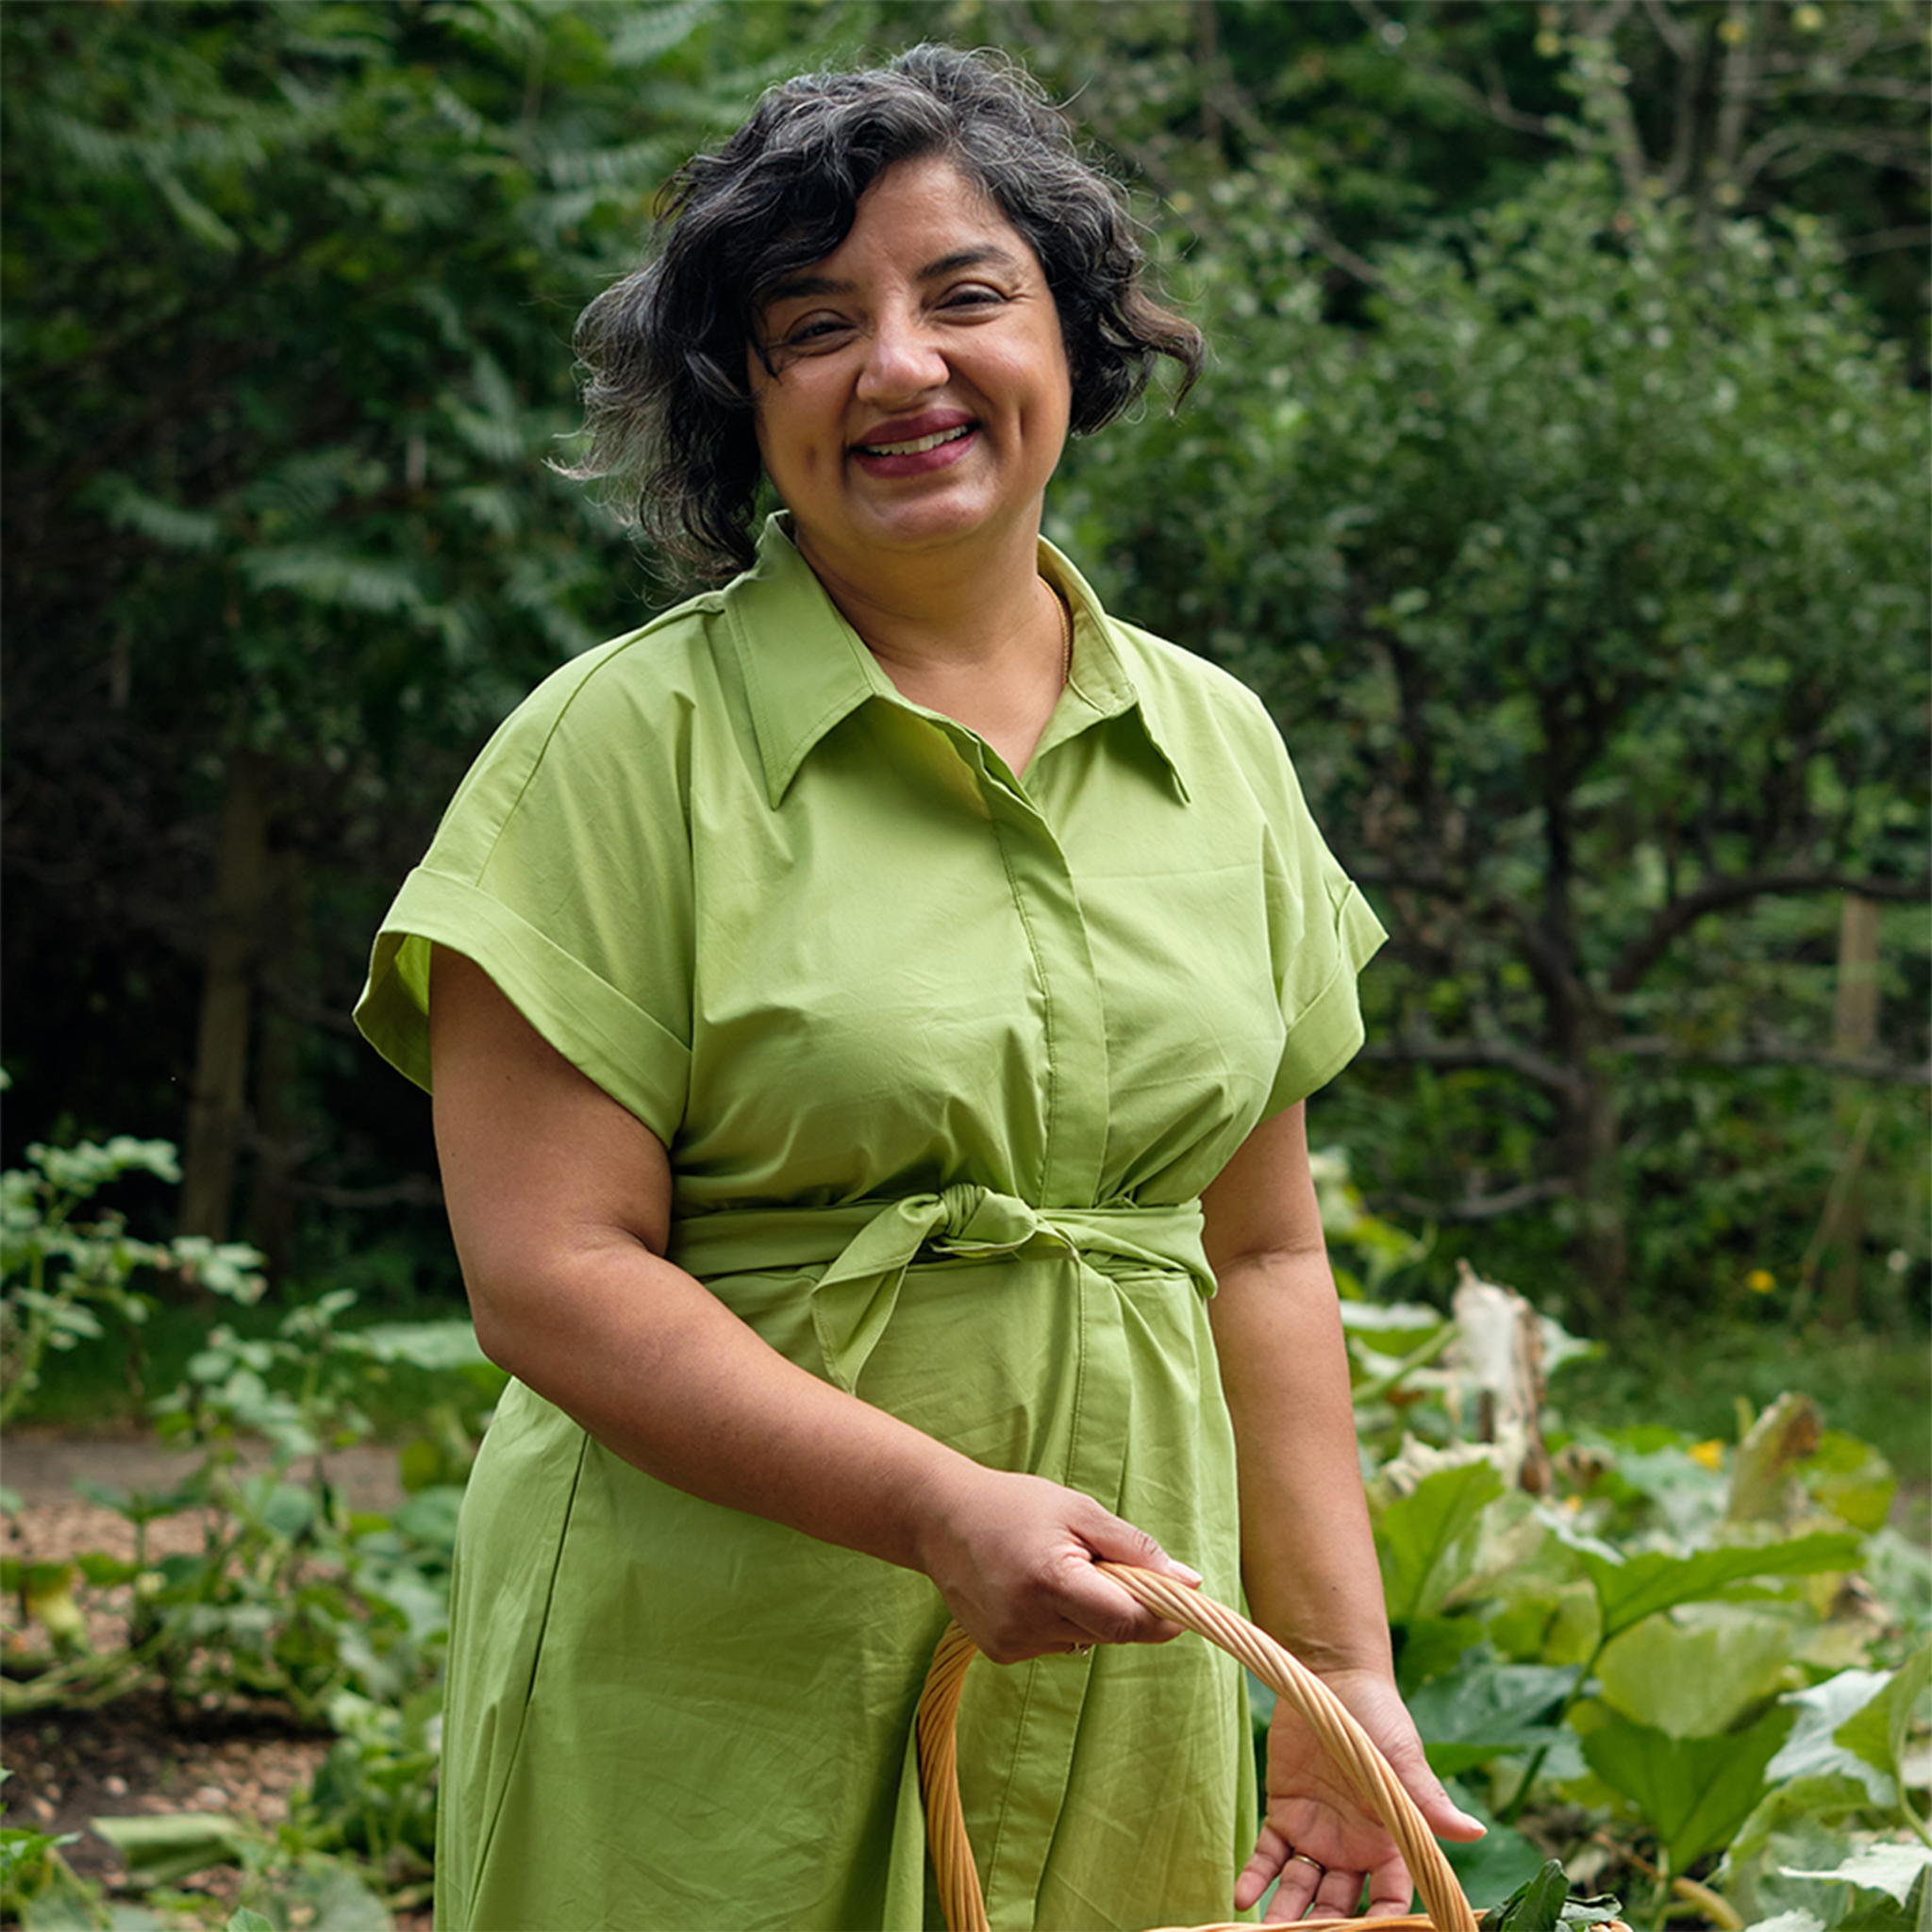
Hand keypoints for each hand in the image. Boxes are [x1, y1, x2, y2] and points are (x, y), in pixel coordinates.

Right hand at [916, 1465, 1200, 1663]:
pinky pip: (1058, 1644)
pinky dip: (1062, 1621)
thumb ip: (1136, 1548)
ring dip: (1092, 1612)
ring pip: (1086, 1639)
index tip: (1178, 1599)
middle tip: (1104, 1563)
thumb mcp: (1080, 1511)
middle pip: (1110, 1632)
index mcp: (1050, 1580)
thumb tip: (1189, 1583)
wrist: (941, 1519)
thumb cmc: (1016, 1506)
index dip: (1160, 1614)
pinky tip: (1034, 1589)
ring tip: (1058, 1569)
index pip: (1125, 1621)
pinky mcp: (1000, 1653)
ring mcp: (1011, 1642)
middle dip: (1124, 1604)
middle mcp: (1028, 1620)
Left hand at [1235, 1668, 1484, 1922]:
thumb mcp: (1403, 1757)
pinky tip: (1242, 1896)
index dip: (1381, 1922)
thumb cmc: (1378, 1716)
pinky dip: (1256, 1878)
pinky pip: (1269, 1855)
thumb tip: (1475, 1831)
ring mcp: (1317, 1833)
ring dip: (1285, 1913)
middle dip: (1323, 1927)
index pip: (1390, 1898)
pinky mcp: (1285, 1813)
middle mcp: (1354, 1847)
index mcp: (1390, 1839)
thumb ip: (1429, 1799)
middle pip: (1340, 1904)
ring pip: (1302, 1889)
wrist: (1331, 1676)